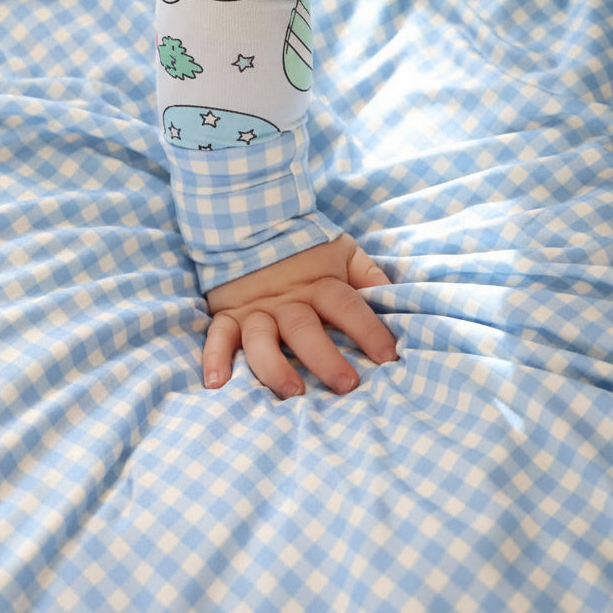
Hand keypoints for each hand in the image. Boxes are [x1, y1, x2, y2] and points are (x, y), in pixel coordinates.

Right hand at [202, 234, 396, 397]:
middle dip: (325, 358)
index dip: (368, 330)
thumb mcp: (343, 252)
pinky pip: (217, 337)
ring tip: (292, 392)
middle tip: (346, 385)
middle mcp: (287, 301)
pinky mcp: (227, 316)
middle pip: (305, 329)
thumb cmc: (305, 248)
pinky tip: (217, 383)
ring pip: (262, 341)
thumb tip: (398, 299)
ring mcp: (255, 310)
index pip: (347, 306)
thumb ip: (369, 276)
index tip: (388, 356)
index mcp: (319, 284)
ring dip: (275, 367)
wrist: (251, 221)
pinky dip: (214, 358)